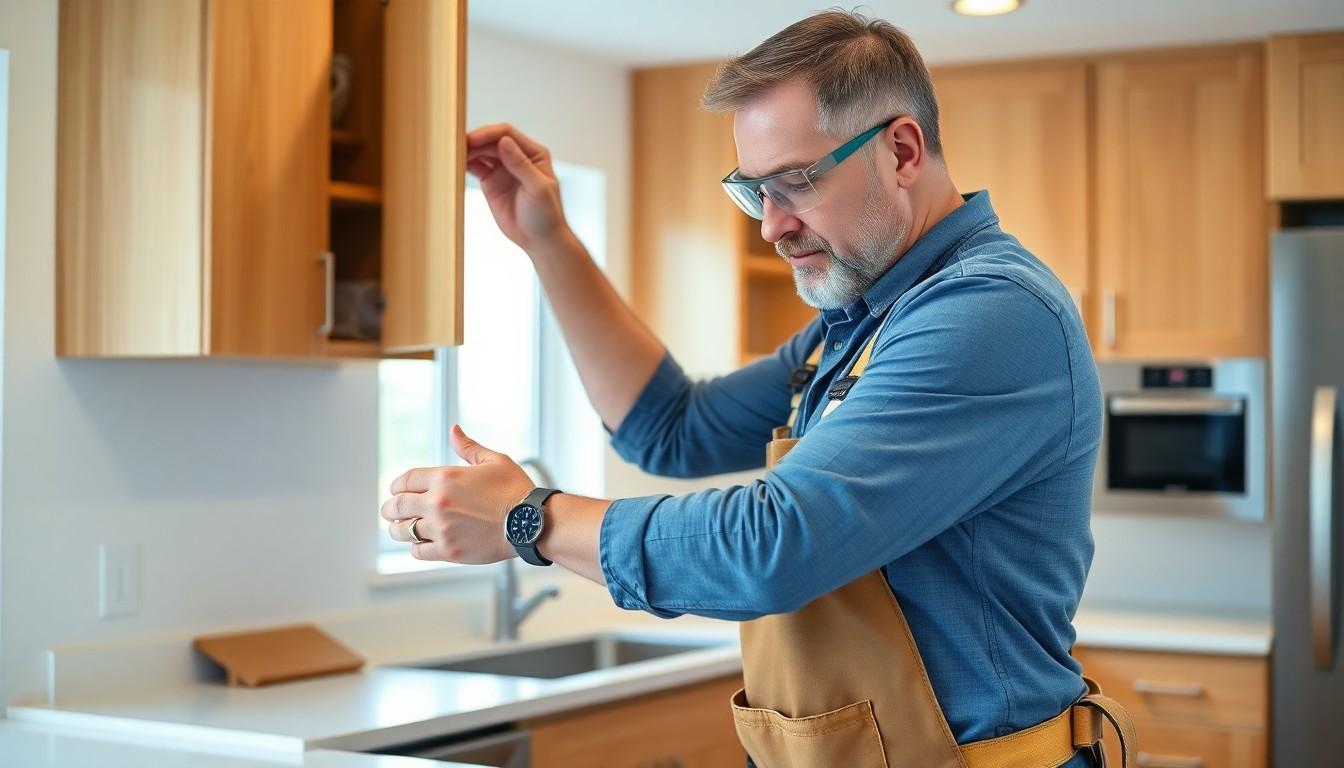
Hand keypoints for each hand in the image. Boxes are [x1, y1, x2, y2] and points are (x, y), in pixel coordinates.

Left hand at [381, 425, 534, 563]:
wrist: (530, 523)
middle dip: (390, 508)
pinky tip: (421, 544)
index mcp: (445, 477)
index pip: (404, 481)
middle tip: (390, 511)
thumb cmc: (516, 491)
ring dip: (399, 529)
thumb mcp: (493, 461)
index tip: (396, 491)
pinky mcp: (448, 551)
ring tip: (400, 529)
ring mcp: (441, 528)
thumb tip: (454, 430)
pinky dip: (416, 548)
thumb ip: (468, 447)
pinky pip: (418, 552)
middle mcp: (438, 503)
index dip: (397, 486)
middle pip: (396, 506)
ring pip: (403, 531)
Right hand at [466, 123, 569, 251]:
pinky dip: (464, 164)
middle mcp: (516, 156)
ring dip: (466, 151)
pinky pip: (475, 167)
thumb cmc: (546, 214)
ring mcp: (502, 168)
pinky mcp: (490, 181)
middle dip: (473, 141)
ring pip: (480, 152)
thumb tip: (504, 141)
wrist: (539, 239)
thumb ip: (521, 165)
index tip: (471, 140)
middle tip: (455, 147)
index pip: (506, 134)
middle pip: (490, 141)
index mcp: (533, 153)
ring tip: (451, 154)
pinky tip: (454, 165)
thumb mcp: (538, 189)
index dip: (487, 134)